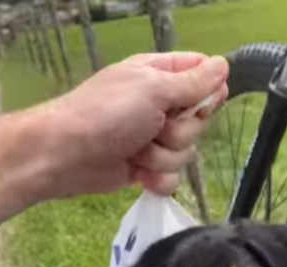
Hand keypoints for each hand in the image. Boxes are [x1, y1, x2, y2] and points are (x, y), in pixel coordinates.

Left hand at [34, 52, 228, 200]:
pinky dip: (158, 179)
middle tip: (154, 128)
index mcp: (158, 75)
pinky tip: (139, 175)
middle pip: (199, 120)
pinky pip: (172, 178)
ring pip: (187, 151)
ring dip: (164, 156)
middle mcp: (158, 106)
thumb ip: (192, 82)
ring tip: (137, 152)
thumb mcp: (152, 89)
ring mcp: (150, 139)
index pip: (203, 76)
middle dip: (181, 131)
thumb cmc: (104, 114)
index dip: (207, 92)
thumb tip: (223, 67)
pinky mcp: (143, 169)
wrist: (62, 156)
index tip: (195, 103)